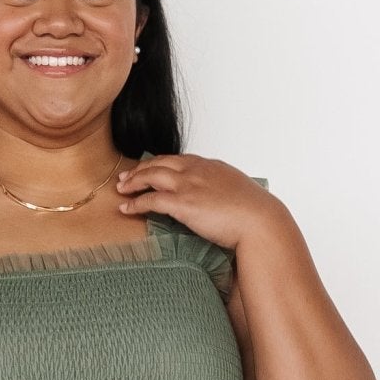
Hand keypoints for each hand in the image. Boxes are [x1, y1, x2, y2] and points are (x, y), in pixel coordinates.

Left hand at [115, 153, 271, 250]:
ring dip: (133, 182)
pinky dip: (136, 203)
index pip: (178, 160)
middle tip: (125, 176)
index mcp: (210, 166)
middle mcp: (196, 170)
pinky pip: (151, 200)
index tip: (149, 168)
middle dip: (140, 169)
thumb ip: (222, 192)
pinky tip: (126, 209)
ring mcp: (188, 185)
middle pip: (160, 163)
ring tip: (121, 189)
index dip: (160, 163)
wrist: (258, 220)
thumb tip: (220, 202)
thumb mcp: (237, 193)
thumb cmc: (254, 212)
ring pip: (151, 176)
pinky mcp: (182, 203)